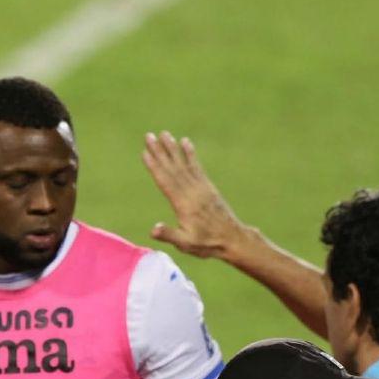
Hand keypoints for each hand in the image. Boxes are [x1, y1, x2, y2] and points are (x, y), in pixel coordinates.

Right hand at [142, 131, 248, 260]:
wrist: (233, 238)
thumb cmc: (207, 244)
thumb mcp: (186, 243)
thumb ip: (170, 235)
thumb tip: (153, 229)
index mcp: (184, 204)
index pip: (166, 181)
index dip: (154, 166)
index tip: (145, 152)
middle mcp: (192, 191)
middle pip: (172, 168)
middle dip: (160, 151)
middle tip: (149, 136)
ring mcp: (201, 187)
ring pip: (183, 164)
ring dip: (172, 148)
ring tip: (164, 134)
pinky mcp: (207, 186)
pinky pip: (196, 166)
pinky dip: (190, 154)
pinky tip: (185, 142)